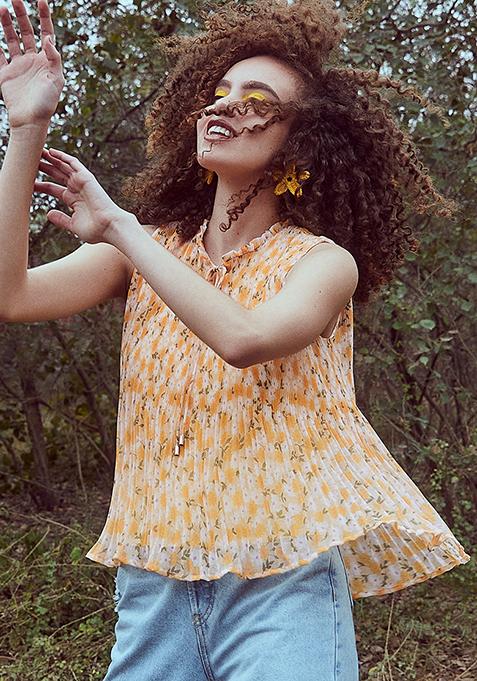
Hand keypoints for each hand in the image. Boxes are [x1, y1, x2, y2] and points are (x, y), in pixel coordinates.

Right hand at [0, 0, 63, 127]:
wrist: (30, 121)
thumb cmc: (46, 103)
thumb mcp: (56, 80)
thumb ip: (54, 57)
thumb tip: (48, 37)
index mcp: (47, 61)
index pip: (46, 33)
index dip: (44, 17)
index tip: (41, 0)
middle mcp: (33, 60)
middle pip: (27, 32)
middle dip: (22, 15)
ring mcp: (19, 66)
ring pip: (11, 39)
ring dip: (6, 24)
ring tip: (1, 8)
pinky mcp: (6, 73)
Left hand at [34, 147, 130, 243]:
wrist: (109, 227)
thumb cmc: (95, 230)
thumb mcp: (73, 225)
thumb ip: (61, 219)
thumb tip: (48, 213)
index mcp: (73, 200)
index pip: (53, 189)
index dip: (41, 185)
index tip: (28, 183)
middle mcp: (77, 189)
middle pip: (57, 175)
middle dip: (44, 168)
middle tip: (29, 161)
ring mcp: (82, 182)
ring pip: (63, 166)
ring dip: (51, 158)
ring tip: (37, 151)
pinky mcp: (86, 178)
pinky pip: (73, 163)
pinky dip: (63, 156)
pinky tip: (51, 151)